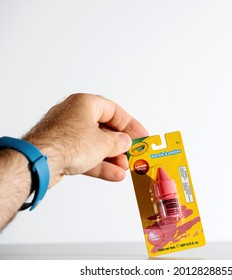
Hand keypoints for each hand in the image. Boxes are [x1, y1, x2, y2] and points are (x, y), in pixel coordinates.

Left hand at [24, 93, 147, 186]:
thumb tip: (124, 142)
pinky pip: (86, 156)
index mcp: (85, 104)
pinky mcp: (63, 151)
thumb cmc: (67, 143)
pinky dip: (100, 164)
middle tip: (133, 154)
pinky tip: (114, 174)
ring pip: (96, 145)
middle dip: (120, 145)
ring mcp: (68, 135)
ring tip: (125, 168)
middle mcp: (76, 116)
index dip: (130, 124)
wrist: (40, 162)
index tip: (141, 135)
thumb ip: (118, 142)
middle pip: (105, 129)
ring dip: (112, 158)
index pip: (114, 111)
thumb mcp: (103, 142)